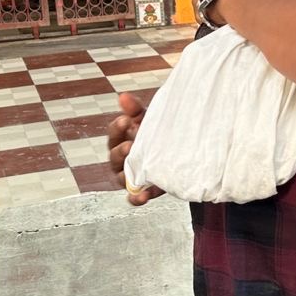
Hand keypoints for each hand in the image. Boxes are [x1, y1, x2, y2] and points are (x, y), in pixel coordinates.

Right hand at [106, 91, 161, 206]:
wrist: (181, 154)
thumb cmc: (158, 134)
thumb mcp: (150, 120)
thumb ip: (136, 110)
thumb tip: (123, 96)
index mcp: (122, 138)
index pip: (114, 132)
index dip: (118, 127)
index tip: (127, 120)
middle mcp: (122, 159)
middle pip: (114, 155)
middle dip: (120, 149)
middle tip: (130, 145)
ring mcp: (130, 176)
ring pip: (120, 177)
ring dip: (125, 174)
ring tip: (135, 169)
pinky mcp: (142, 191)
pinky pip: (134, 197)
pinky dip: (136, 198)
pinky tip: (143, 197)